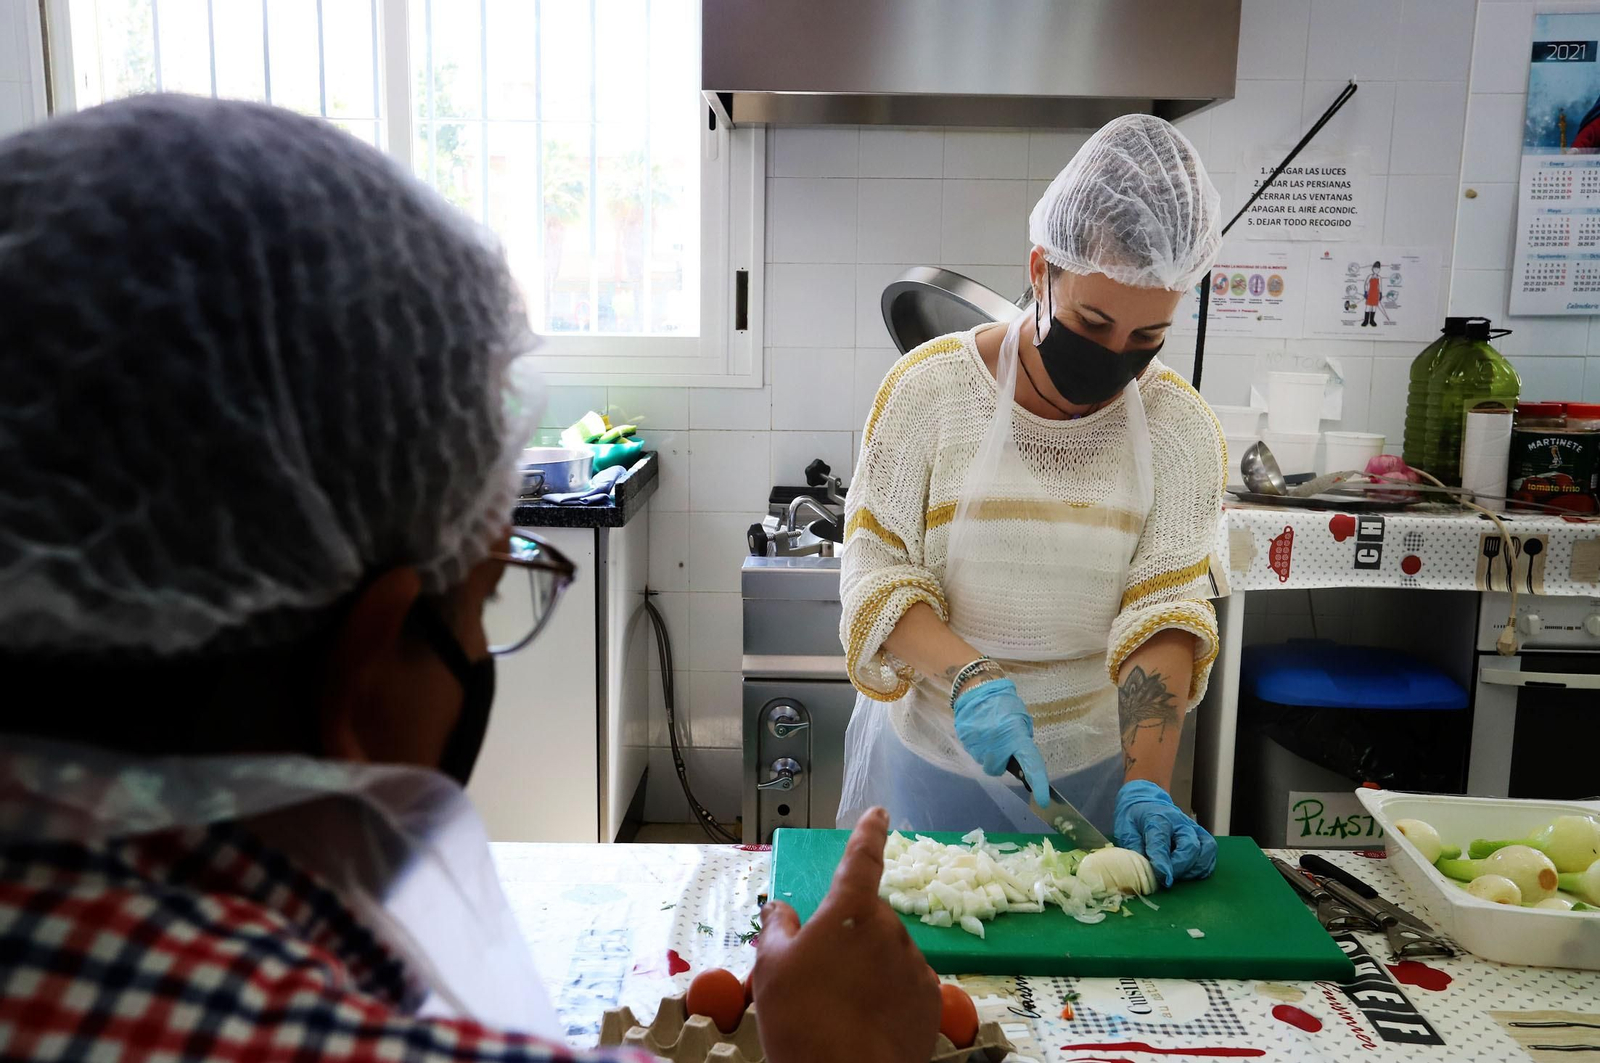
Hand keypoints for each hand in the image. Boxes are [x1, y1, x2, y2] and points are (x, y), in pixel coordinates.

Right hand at [751, 808, 940, 1062]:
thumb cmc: (801, 1018)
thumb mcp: (770, 969)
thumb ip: (778, 928)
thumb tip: (780, 907)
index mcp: (851, 910)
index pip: (862, 858)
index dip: (869, 832)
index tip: (879, 813)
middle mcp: (890, 928)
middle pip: (869, 918)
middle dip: (850, 935)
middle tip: (821, 972)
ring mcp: (915, 964)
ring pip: (888, 952)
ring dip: (869, 966)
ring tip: (840, 1006)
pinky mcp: (931, 999)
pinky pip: (906, 982)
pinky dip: (889, 992)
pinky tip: (867, 1020)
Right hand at [953, 678, 1048, 802]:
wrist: (977, 688)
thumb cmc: (1004, 703)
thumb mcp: (1021, 719)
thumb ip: (1021, 740)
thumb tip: (1020, 758)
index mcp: (1016, 737)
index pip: (1032, 765)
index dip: (1040, 784)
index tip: (1043, 800)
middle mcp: (997, 745)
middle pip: (998, 769)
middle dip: (1000, 761)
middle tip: (1001, 745)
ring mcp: (978, 745)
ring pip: (985, 762)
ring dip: (989, 753)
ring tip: (989, 734)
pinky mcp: (965, 742)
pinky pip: (974, 753)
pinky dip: (979, 746)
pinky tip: (980, 732)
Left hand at [1113, 779, 1216, 886]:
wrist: (1146, 801)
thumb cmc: (1135, 818)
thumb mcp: (1125, 830)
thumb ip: (1134, 849)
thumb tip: (1144, 870)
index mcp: (1157, 818)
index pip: (1162, 842)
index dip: (1163, 863)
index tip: (1164, 879)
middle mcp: (1179, 822)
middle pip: (1190, 846)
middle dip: (1181, 867)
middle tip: (1168, 878)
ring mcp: (1193, 827)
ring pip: (1207, 849)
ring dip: (1195, 868)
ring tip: (1180, 876)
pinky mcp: (1201, 834)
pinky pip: (1210, 852)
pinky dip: (1204, 866)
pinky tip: (1190, 872)